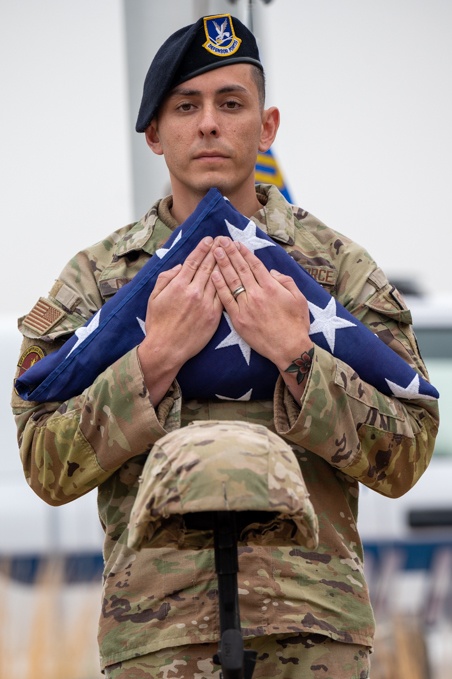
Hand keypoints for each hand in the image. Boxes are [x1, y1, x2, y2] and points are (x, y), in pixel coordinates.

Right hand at [138, 236, 222, 403]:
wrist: (167, 349)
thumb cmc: (158, 324)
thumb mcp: (154, 297)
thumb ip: (166, 278)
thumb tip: (180, 267)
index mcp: (178, 286)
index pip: (193, 262)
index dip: (202, 249)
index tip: (210, 239)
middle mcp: (194, 292)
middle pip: (208, 267)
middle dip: (217, 252)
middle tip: (224, 240)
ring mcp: (206, 304)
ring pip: (219, 280)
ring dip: (225, 265)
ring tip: (231, 253)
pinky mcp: (214, 316)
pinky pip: (223, 296)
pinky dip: (228, 284)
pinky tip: (233, 276)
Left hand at [211, 237, 312, 373]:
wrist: (289, 348)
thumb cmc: (296, 324)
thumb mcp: (299, 299)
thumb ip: (286, 281)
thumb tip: (271, 272)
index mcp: (272, 287)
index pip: (255, 265)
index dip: (244, 253)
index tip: (236, 243)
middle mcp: (257, 294)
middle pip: (241, 269)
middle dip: (230, 253)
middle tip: (221, 240)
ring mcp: (246, 307)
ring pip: (231, 281)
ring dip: (222, 264)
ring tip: (214, 251)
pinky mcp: (238, 319)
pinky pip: (226, 300)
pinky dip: (219, 286)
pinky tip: (213, 274)